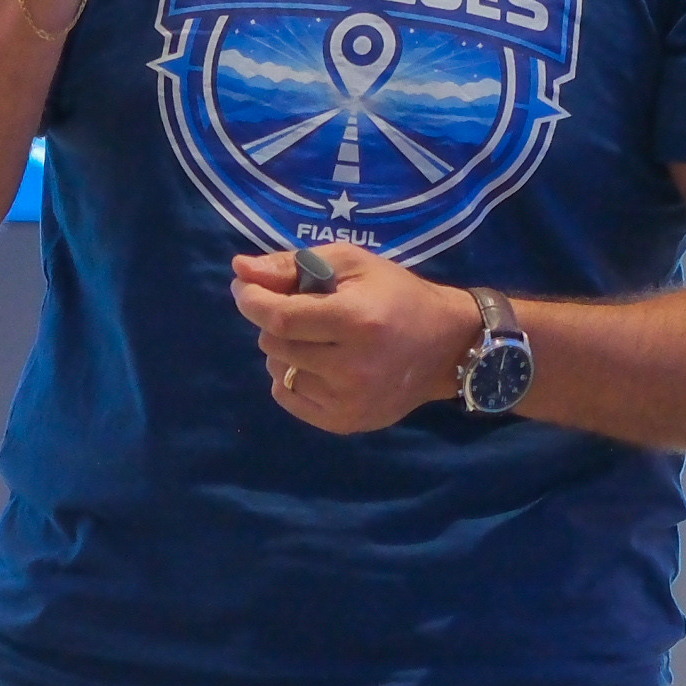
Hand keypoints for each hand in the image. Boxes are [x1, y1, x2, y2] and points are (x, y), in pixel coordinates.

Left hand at [226, 246, 482, 434]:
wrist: (445, 346)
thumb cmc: (395, 295)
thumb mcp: (352, 263)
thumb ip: (293, 265)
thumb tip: (240, 269)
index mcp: (357, 321)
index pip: (280, 318)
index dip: (252, 301)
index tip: (244, 287)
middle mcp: (352, 367)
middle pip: (275, 345)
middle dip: (276, 323)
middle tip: (302, 312)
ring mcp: (348, 401)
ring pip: (278, 372)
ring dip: (284, 351)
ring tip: (317, 340)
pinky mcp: (344, 422)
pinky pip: (288, 398)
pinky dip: (292, 378)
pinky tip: (319, 365)